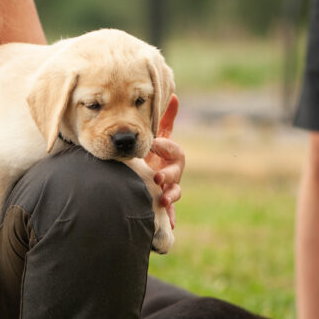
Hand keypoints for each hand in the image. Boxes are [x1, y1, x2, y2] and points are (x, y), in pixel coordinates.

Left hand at [145, 95, 184, 227]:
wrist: (141, 176)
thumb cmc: (149, 153)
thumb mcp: (154, 135)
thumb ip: (164, 118)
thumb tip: (173, 94)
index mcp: (168, 155)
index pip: (175, 150)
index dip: (166, 147)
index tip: (154, 144)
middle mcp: (171, 171)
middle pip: (177, 172)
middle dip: (169, 174)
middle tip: (158, 176)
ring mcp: (168, 187)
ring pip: (175, 192)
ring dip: (171, 195)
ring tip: (163, 199)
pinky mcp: (162, 203)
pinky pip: (169, 213)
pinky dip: (169, 218)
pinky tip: (168, 225)